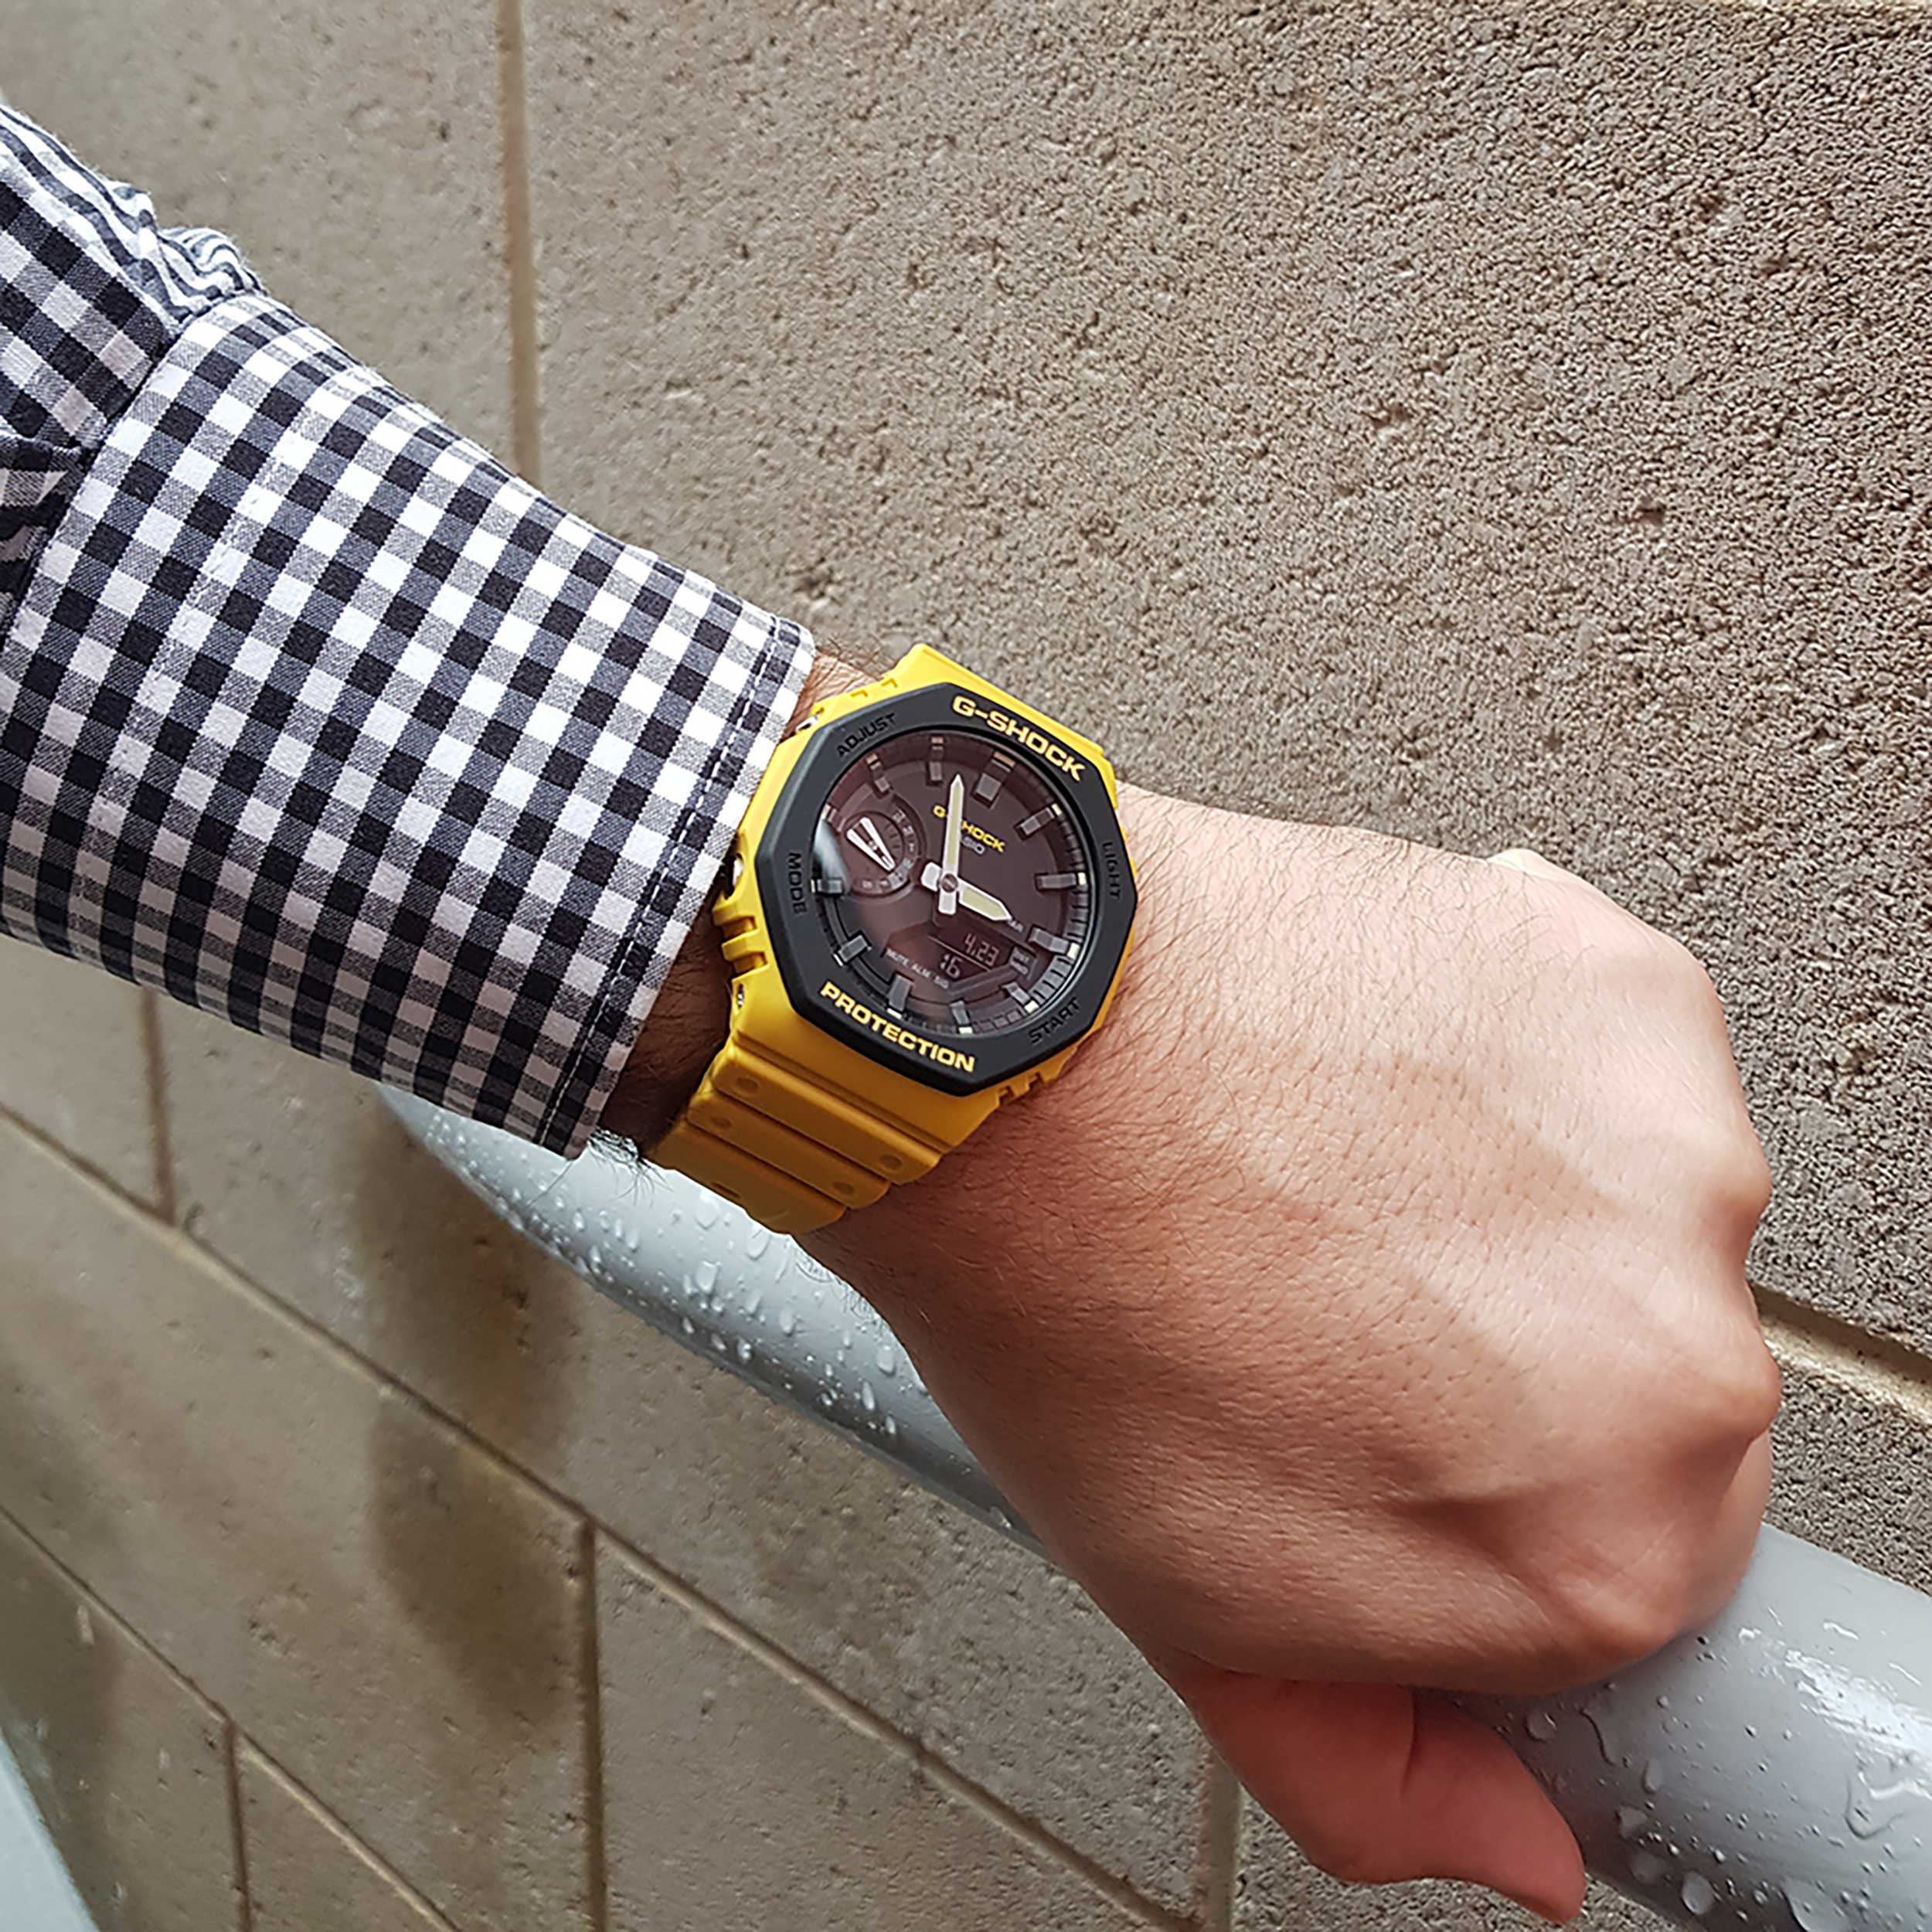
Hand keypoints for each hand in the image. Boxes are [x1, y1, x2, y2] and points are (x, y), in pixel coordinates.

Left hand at [808, 787, 1776, 1921]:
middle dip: (1509, 1357)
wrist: (1000, 1046)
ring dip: (1508, 1200)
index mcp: (1606, 1544)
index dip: (1494, 1501)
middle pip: (1640, 1393)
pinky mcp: (1616, 985)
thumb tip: (1513, 1846)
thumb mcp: (1197, 1606)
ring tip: (1330, 1169)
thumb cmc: (1068, 1300)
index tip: (1406, 1430)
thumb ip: (1377, 1762)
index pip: (1630, 1572)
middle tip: (1336, 1295)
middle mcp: (1679, 1351)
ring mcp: (1663, 1147)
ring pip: (1627, 1219)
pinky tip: (1363, 1067)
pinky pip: (1601, 1062)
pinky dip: (1504, 1065)